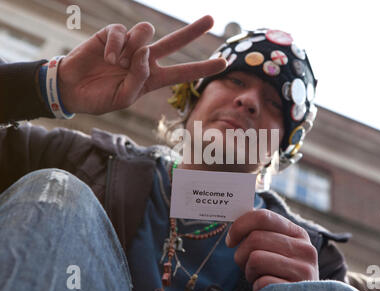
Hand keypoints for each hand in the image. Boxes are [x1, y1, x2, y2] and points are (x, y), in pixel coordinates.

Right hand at [58, 15, 226, 113]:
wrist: (73, 89)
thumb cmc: (100, 98)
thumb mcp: (124, 98)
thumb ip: (138, 79)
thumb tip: (145, 53)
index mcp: (152, 78)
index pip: (182, 72)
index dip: (202, 68)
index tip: (224, 62)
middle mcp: (145, 59)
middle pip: (175, 42)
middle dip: (193, 31)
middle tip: (211, 19)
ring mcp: (131, 46)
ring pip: (147, 32)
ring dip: (134, 46)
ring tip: (118, 62)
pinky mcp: (113, 35)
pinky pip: (122, 32)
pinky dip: (115, 45)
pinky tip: (107, 56)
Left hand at [226, 209, 318, 290]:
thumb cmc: (280, 272)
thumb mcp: (278, 249)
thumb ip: (263, 232)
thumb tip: (237, 217)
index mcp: (298, 233)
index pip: (263, 217)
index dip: (240, 225)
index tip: (231, 239)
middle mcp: (305, 249)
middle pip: (255, 238)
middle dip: (241, 254)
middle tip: (245, 264)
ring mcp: (303, 270)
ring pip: (255, 258)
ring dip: (249, 271)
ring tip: (258, 276)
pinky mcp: (294, 289)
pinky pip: (261, 281)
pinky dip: (257, 286)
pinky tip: (266, 287)